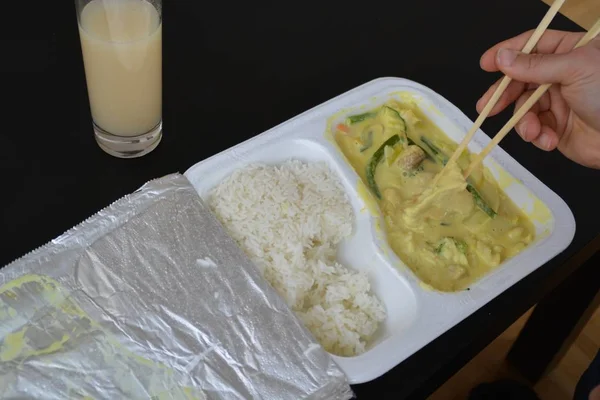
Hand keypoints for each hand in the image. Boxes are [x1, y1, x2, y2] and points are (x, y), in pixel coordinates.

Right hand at [476, 29, 599, 168]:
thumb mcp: (574, 70)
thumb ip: (535, 64)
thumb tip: (503, 57)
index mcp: (571, 52)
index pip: (533, 45)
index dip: (508, 53)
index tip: (486, 63)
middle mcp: (562, 75)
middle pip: (521, 79)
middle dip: (504, 95)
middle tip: (486, 107)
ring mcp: (558, 102)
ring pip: (523, 108)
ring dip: (524, 122)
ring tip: (533, 132)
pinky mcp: (556, 128)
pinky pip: (533, 129)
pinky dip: (537, 136)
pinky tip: (548, 140)